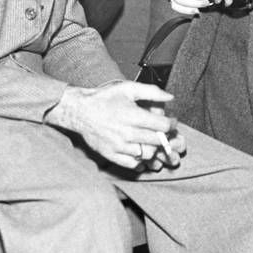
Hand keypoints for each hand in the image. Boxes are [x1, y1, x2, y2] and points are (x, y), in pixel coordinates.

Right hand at [46, 81, 185, 169]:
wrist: (80, 111)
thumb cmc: (105, 98)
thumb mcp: (128, 88)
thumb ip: (151, 92)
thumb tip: (170, 97)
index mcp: (132, 115)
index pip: (162, 126)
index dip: (172, 124)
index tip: (171, 122)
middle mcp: (126, 132)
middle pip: (157, 141)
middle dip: (165, 136)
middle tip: (163, 132)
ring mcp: (119, 146)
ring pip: (147, 154)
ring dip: (153, 148)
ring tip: (150, 140)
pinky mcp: (111, 155)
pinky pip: (133, 164)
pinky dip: (140, 159)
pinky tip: (139, 149)